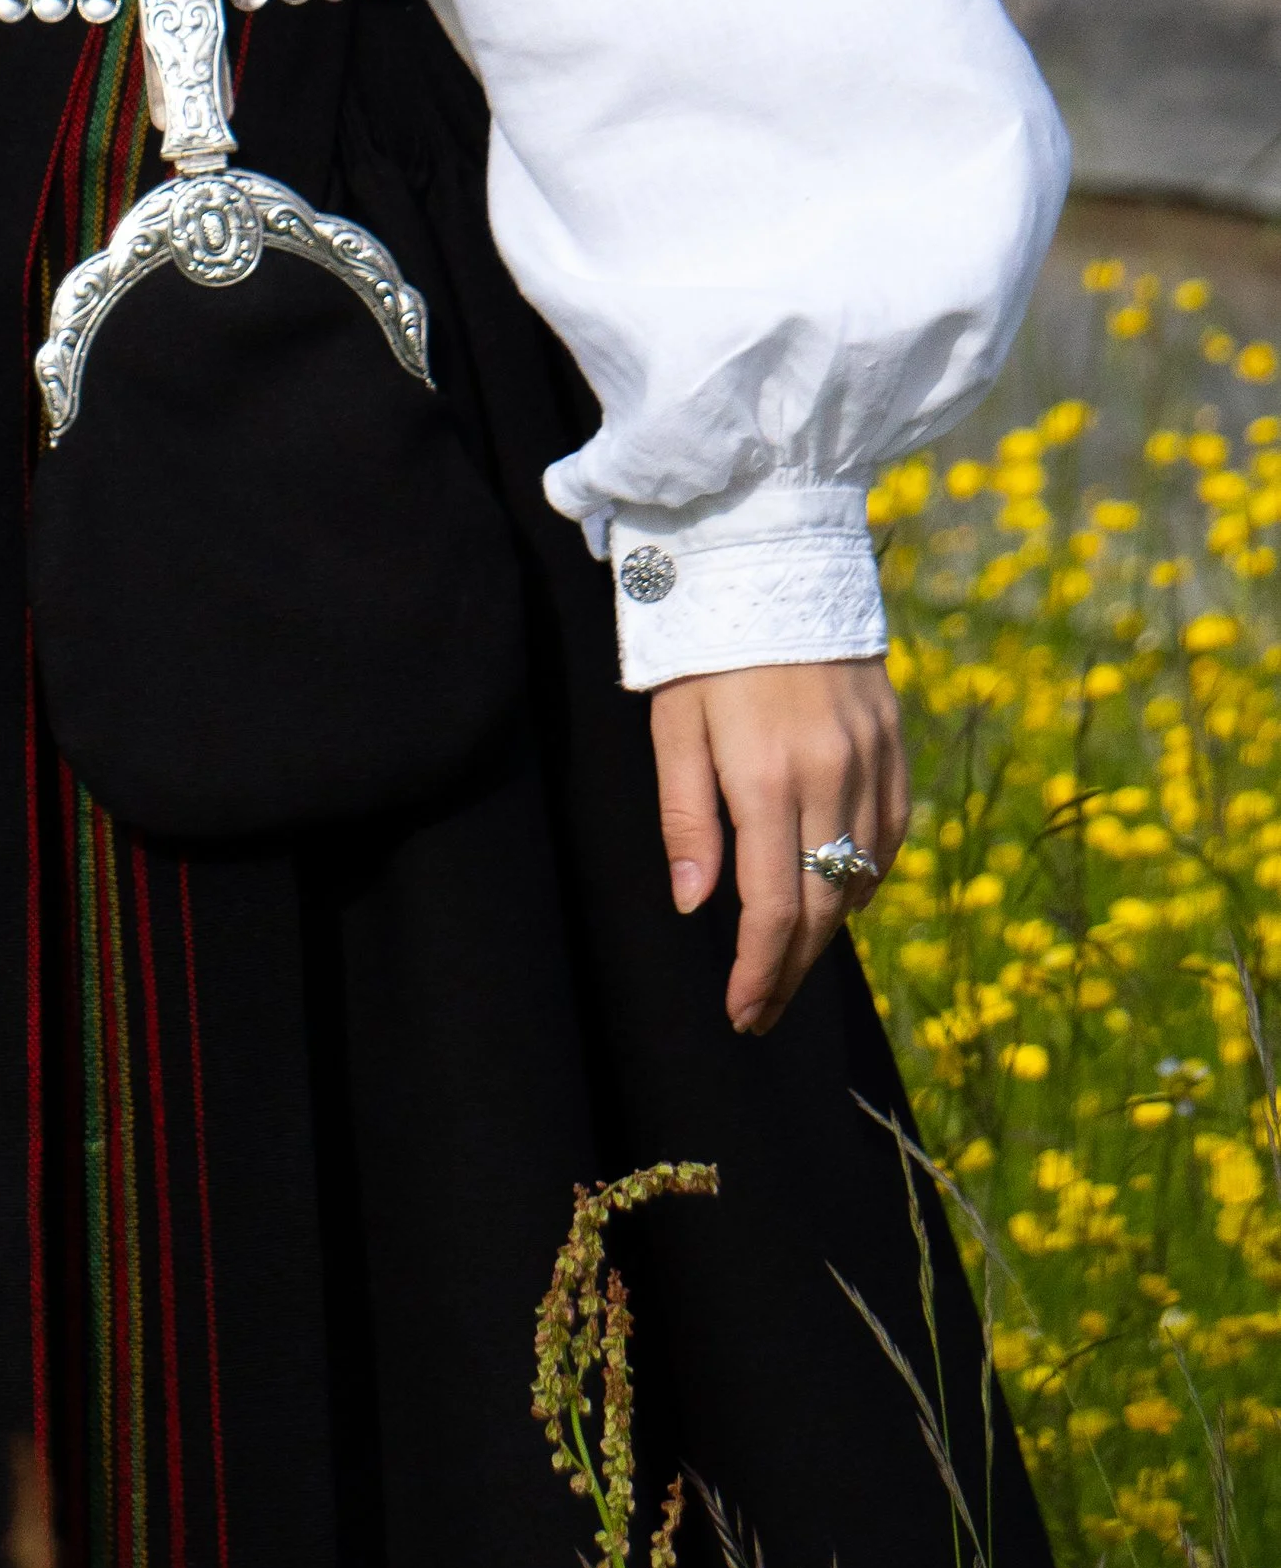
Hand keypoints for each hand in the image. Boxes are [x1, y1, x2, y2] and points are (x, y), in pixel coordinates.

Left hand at [648, 659, 909, 1037]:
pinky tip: (839, 891)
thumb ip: (687, 817)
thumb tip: (695, 906)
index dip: (761, 971)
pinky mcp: (895, 740)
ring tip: (789, 956)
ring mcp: (871, 758)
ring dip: (827, 927)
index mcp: (766, 777)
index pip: (773, 906)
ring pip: (862, 874)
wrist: (775, 556)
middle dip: (792, 968)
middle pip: (823, 906)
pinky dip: (867, 873)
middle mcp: (830, 775)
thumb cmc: (705, 643)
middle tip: (763, 1007)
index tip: (743, 1012)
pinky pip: (892, 831)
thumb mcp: (673, 724)